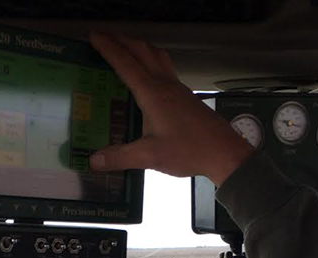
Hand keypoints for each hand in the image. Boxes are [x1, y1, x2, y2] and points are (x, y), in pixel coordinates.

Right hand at [89, 32, 254, 185]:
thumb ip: (121, 157)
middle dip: (121, 40)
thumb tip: (95, 160)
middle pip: (141, 51)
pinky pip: (166, 68)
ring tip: (126, 46)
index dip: (108, 48)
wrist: (224, 152)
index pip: (125, 63)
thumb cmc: (191, 151)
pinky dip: (153, 60)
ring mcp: (178, 89)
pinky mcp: (186, 96)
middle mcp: (165, 85)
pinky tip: (151, 72)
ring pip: (157, 55)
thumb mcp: (151, 156)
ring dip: (139, 46)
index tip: (94, 37)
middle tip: (104, 37)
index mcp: (153, 94)